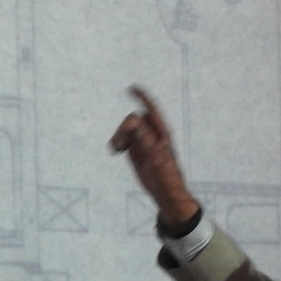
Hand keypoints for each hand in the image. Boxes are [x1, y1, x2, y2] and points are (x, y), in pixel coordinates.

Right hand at [110, 86, 198, 225]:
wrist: (165, 192)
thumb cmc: (166, 174)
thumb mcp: (156, 155)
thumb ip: (143, 137)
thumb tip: (132, 120)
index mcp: (161, 131)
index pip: (152, 109)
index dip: (142, 97)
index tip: (131, 88)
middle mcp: (151, 134)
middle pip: (133, 119)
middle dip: (124, 128)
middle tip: (120, 144)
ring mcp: (143, 141)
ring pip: (126, 130)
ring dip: (118, 136)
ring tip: (115, 149)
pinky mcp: (135, 150)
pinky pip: (123, 140)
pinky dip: (117, 143)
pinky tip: (115, 151)